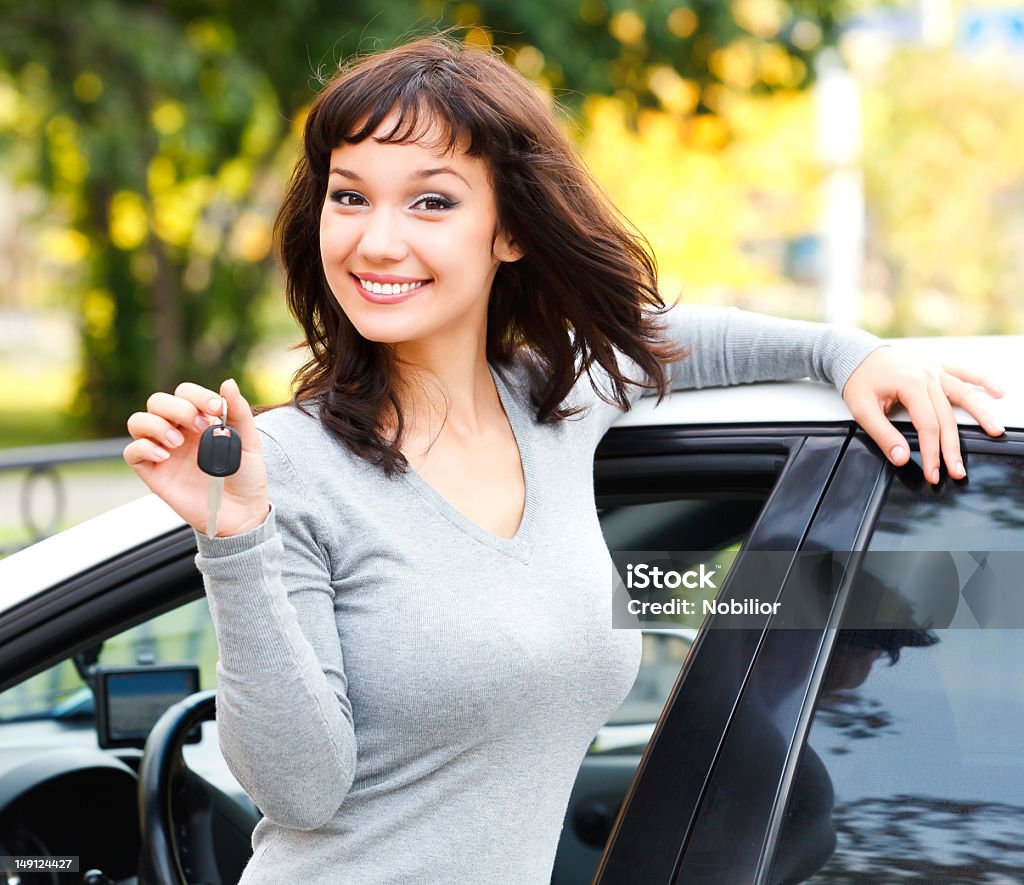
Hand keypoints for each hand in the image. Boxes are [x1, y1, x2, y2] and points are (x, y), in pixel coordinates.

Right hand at [123, 378, 270, 535]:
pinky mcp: (153, 472)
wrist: (242, 512)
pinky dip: (145, 448)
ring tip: (178, 442)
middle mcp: (178, 431)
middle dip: (177, 408)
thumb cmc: (245, 476)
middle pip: (157, 401)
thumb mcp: (248, 442)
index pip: (185, 392)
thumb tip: (228, 383)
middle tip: (201, 427)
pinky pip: (132, 452)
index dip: (197, 395)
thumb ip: (239, 413)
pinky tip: (166, 456)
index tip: (216, 408)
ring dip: (156, 424)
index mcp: (200, 419)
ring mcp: (163, 450)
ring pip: (138, 421)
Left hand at [842, 348, 1004, 483]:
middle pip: (947, 418)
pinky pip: (963, 373)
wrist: (856, 354)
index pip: (928, 427)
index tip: (933, 473)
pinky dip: (982, 381)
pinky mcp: (936, 367)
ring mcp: (934, 370)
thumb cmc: (859, 379)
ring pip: (963, 395)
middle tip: (958, 472)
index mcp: (910, 385)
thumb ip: (882, 435)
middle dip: (952, 448)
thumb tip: (901, 458)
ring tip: (994, 432)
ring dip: (981, 415)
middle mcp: (927, 376)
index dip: (932, 453)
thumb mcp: (862, 410)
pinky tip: (998, 392)